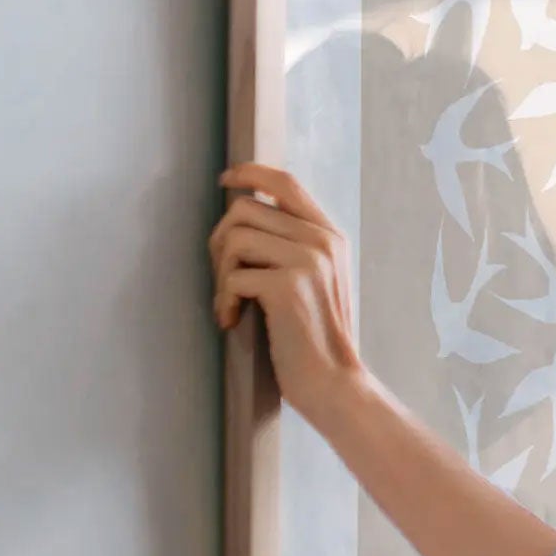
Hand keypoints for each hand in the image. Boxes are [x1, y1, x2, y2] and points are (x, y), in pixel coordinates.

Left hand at [209, 162, 366, 426]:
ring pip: (235, 237)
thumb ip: (294, 245)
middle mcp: (322, 241)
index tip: (225, 180)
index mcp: (330, 236)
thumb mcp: (316, 280)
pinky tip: (232, 320)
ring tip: (229, 302)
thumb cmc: (315, 338)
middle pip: (246, 208)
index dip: (250, 173)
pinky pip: (234, 275)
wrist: (334, 382)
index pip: (285, 183)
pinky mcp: (289, 286)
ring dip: (220, 273)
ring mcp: (308, 261)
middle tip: (223, 276)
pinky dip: (223, 300)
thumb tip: (244, 214)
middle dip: (220, 240)